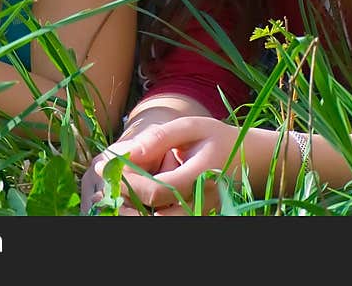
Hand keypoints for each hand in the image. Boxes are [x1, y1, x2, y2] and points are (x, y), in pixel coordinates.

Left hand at [94, 117, 253, 215]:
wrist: (250, 159)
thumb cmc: (216, 138)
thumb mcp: (190, 127)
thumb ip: (158, 138)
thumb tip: (124, 153)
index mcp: (202, 175)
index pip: (158, 190)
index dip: (128, 182)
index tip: (105, 166)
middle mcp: (203, 202)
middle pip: (157, 219)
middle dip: (125, 206)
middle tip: (101, 191)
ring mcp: (200, 215)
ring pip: (160, 225)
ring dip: (131, 214)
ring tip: (110, 195)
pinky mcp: (194, 218)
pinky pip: (165, 221)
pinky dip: (144, 213)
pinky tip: (127, 198)